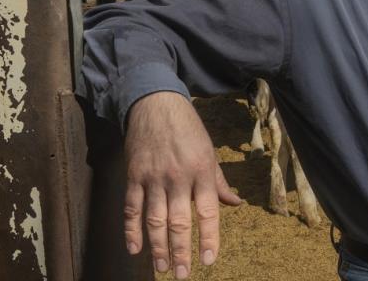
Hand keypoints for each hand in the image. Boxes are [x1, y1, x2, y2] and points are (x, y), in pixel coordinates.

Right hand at [124, 91, 242, 278]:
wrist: (156, 103)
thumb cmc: (188, 129)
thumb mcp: (209, 152)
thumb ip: (219, 182)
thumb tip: (235, 203)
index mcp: (202, 171)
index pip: (208, 212)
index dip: (208, 238)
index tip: (208, 260)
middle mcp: (179, 177)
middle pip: (179, 222)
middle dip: (180, 251)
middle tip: (182, 274)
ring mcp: (154, 177)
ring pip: (155, 219)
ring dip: (157, 247)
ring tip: (161, 268)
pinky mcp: (134, 176)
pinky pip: (132, 208)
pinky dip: (132, 230)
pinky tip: (135, 249)